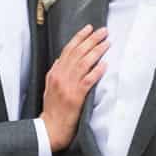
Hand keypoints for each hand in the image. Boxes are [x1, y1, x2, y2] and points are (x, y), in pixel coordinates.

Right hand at [40, 25, 107, 151]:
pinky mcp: (76, 97)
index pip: (68, 49)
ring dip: (97, 51)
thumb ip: (55, 72)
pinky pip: (88, 80)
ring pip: (84, 63)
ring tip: (107, 43)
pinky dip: (97, 71)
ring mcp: (68, 86)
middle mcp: (60, 76)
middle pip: (78, 52)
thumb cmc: (52, 108)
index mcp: (54, 72)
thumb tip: (61, 59)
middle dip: (92, 39)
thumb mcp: (49, 86)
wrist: (50, 128)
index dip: (79, 37)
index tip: (89, 28)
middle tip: (104, 31)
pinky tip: (104, 64)